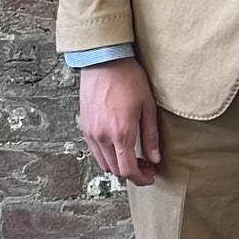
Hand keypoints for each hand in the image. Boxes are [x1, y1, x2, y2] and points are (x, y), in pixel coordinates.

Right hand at [77, 57, 161, 185]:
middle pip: (115, 170)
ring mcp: (91, 132)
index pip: (128, 170)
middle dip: (132, 173)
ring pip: (103, 163)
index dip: (140, 178)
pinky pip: (94, 150)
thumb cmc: (128, 79)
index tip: (150, 177)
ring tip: (133, 157)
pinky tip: (118, 146)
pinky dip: (106, 156)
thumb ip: (150, 136)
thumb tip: (155, 159)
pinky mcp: (84, 126)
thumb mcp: (147, 107)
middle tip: (146, 166)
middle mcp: (102, 136)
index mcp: (120, 133)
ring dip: (118, 165)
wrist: (104, 60)